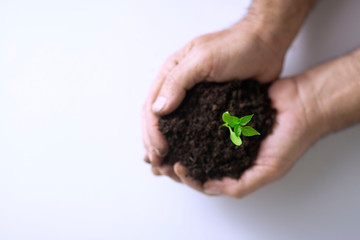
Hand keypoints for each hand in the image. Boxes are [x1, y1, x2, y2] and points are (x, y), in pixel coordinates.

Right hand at [142, 20, 286, 179]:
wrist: (264, 45)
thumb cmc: (235, 47)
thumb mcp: (202, 59)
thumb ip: (177, 82)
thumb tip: (157, 110)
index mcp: (170, 75)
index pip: (150, 108)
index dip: (151, 133)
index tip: (160, 151)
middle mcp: (177, 89)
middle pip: (156, 121)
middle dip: (154, 144)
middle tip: (158, 165)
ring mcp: (193, 100)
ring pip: (172, 128)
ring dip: (166, 147)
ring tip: (165, 168)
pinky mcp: (210, 108)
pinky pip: (193, 129)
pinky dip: (186, 144)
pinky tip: (186, 156)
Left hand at [176, 49, 359, 197]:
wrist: (302, 104)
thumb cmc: (291, 139)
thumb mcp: (269, 169)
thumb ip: (243, 184)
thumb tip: (213, 187)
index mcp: (237, 168)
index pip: (207, 179)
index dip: (190, 178)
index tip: (178, 168)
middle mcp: (229, 151)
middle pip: (197, 161)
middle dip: (178, 162)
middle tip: (162, 159)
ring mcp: (226, 131)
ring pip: (196, 140)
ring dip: (180, 143)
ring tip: (166, 141)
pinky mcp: (225, 112)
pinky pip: (203, 119)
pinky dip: (191, 122)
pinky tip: (179, 120)